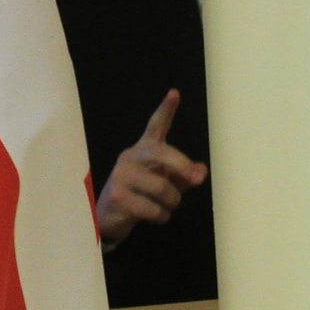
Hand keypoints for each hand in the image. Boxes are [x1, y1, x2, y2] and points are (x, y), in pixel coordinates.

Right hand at [94, 89, 206, 246]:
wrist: (109, 215)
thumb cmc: (141, 195)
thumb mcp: (165, 182)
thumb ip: (184, 176)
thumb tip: (201, 171)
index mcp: (144, 149)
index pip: (155, 126)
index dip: (166, 110)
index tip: (174, 94)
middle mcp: (131, 157)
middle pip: (162, 154)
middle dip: (182, 167)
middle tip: (196, 180)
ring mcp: (122, 175)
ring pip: (162, 187)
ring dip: (173, 202)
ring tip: (168, 206)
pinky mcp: (118, 196)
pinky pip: (153, 208)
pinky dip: (162, 216)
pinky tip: (157, 216)